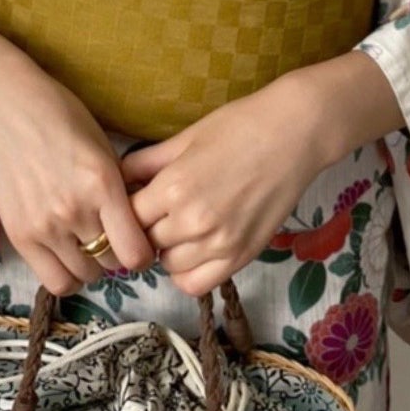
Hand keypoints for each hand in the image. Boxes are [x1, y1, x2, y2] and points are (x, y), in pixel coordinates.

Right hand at [0, 46, 156, 296]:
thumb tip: (137, 223)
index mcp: (102, 183)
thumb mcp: (102, 145)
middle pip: (112, 263)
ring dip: (92, 264)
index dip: (143, 254)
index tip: (141, 244)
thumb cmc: (60, 116)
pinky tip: (68, 255)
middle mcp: (75, 210)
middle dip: (118, 254)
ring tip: (87, 243)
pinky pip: (54, 281)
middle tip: (112, 238)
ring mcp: (45, 227)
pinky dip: (67, 274)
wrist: (5, 108)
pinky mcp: (19, 237)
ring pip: (85, 275)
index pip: (135, 251)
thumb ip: (118, 187)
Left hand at [118, 80, 321, 296]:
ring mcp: (219, 243)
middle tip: (158, 210)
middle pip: (146, 242)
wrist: (294, 133)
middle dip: (147, 227)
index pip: (128, 216)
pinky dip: (188, 271)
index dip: (128, 208)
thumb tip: (115, 178)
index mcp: (173, 187)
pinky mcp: (242, 256)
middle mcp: (193, 221)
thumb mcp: (185, 137)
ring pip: (168, 265)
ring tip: (180, 225)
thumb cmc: (239, 126)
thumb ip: (145, 162)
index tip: (135, 200)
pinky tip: (194, 248)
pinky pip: (197, 284)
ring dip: (168, 249)